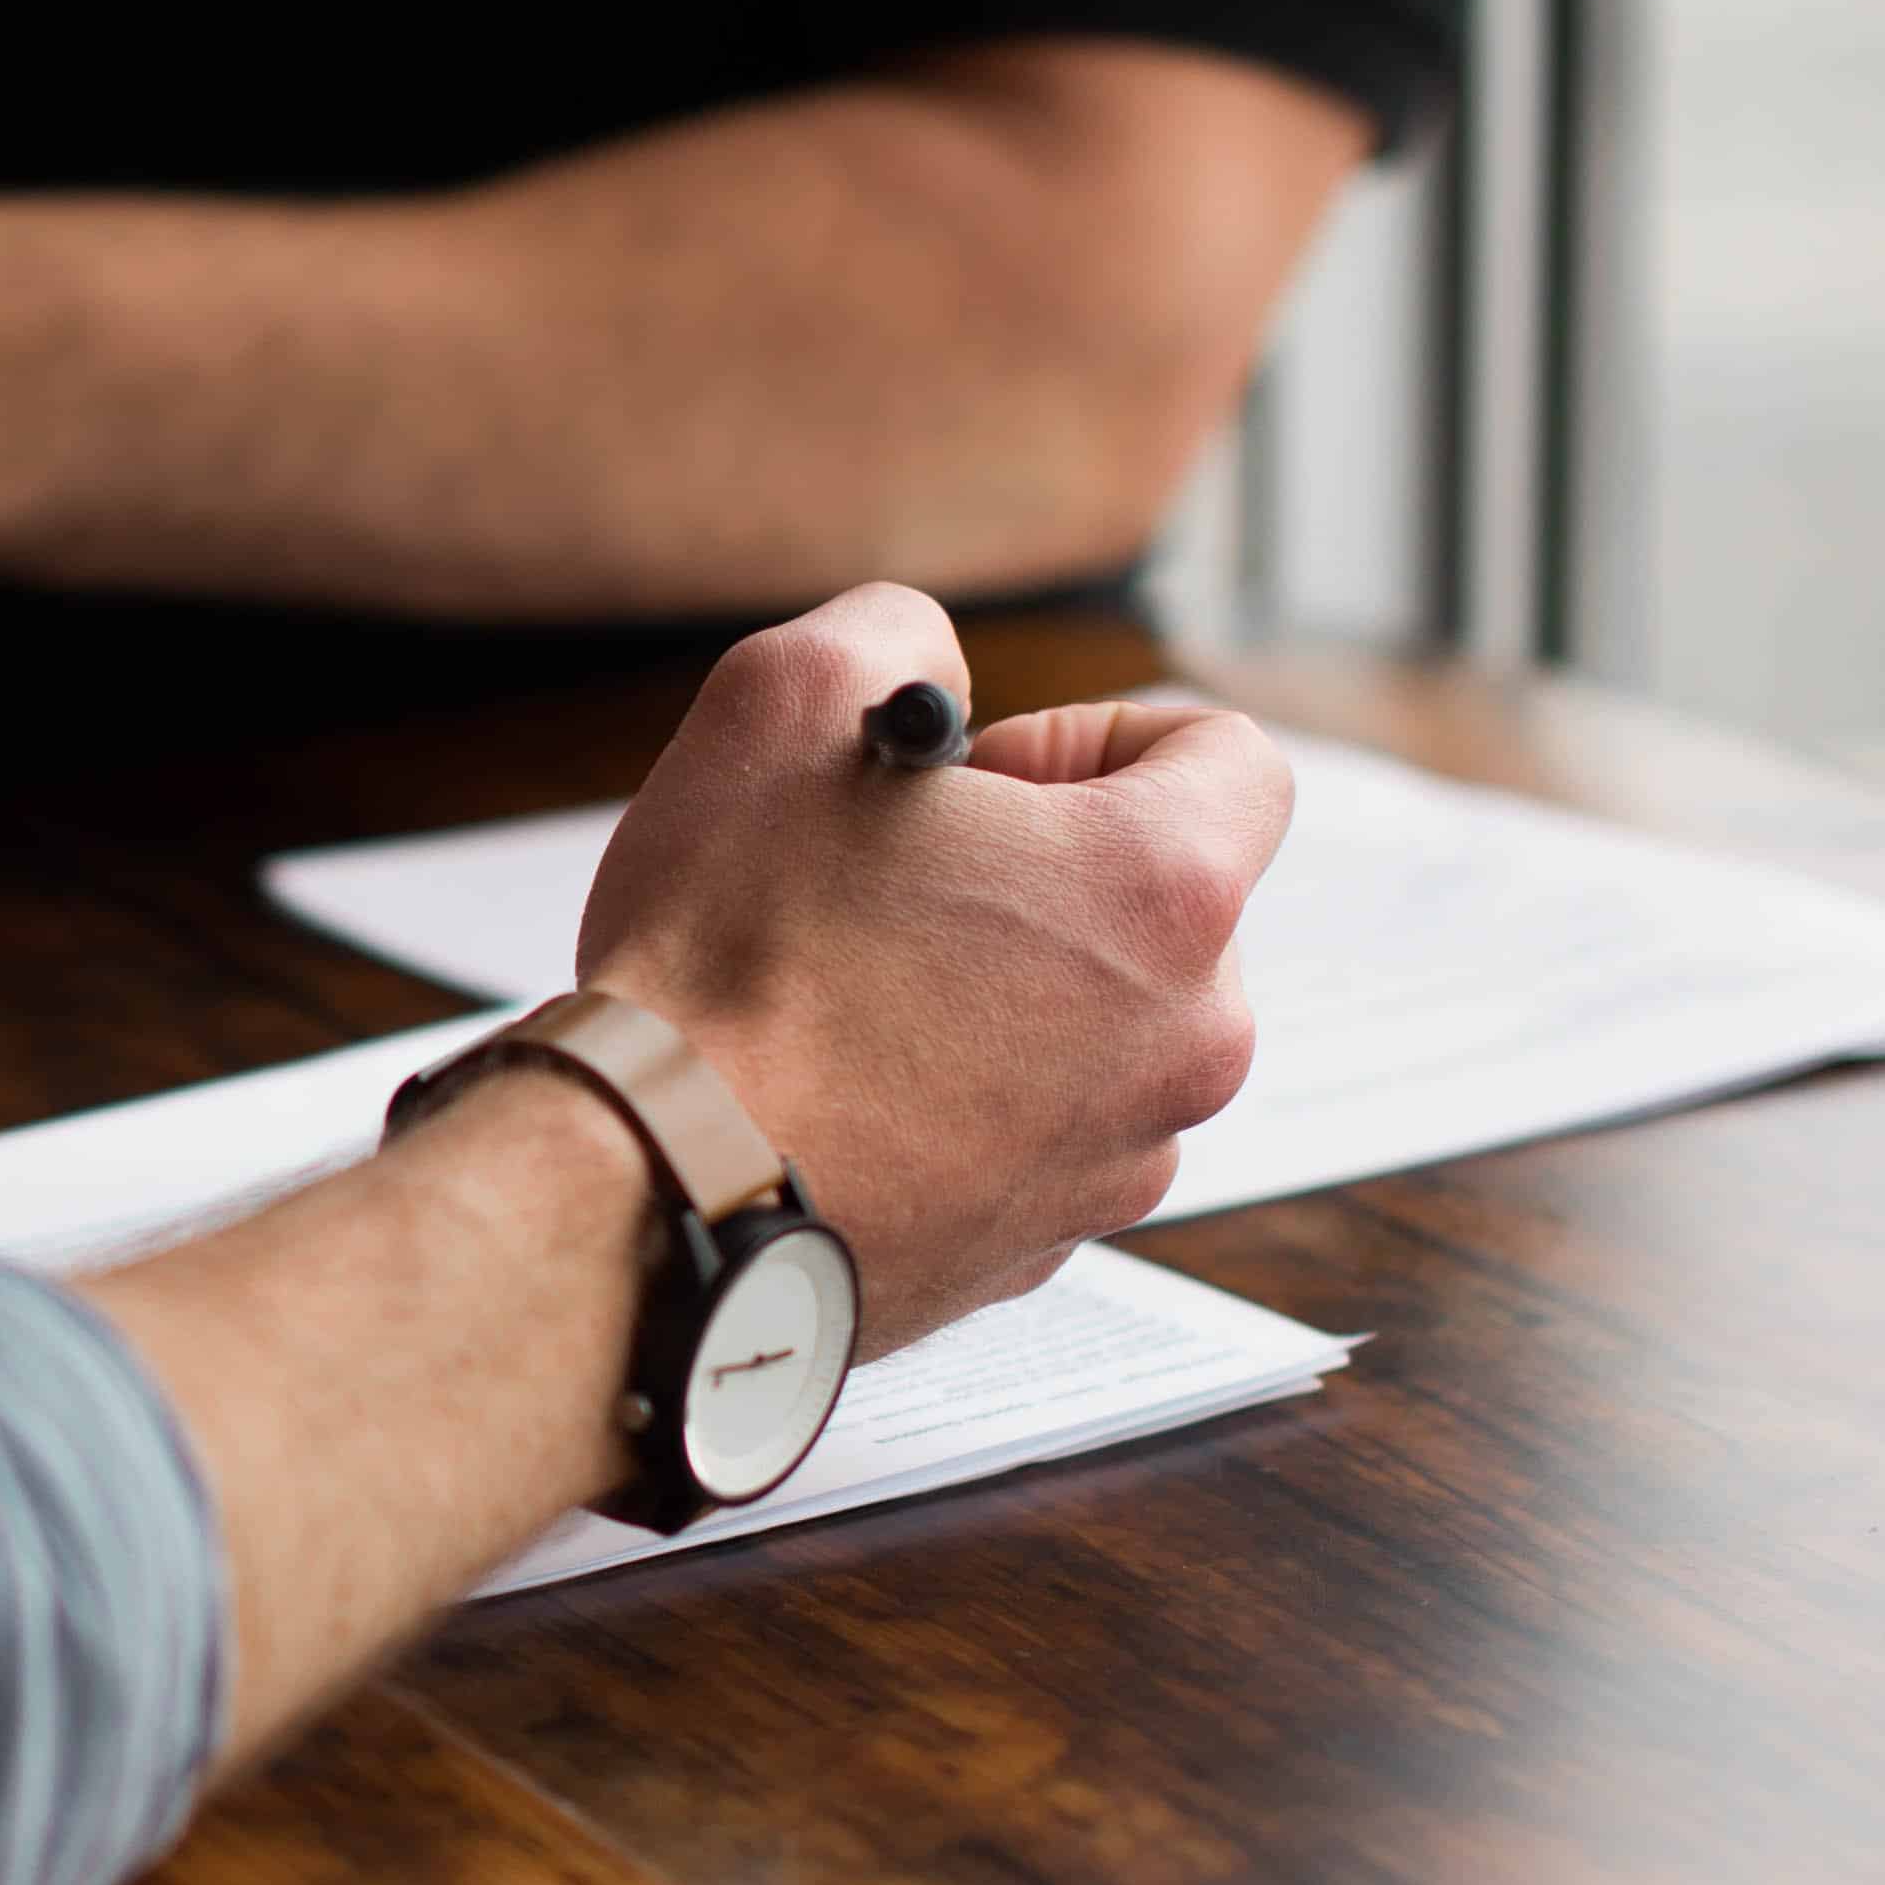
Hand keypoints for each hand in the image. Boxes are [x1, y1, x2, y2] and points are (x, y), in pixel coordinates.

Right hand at [577, 589, 1285, 1350]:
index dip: (1096, 737)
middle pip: (1163, 906)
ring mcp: (1120, 1161)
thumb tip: (929, 675)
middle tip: (896, 884)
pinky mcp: (1041, 1248)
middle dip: (1044, 875)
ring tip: (854, 994)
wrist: (654, 1193)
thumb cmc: (726, 957)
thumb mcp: (785, 701)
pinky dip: (962, 1101)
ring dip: (1003, 992)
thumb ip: (896, 636)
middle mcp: (1185, 1040)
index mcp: (1163, 892)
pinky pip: (1033, 1136)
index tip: (984, 780)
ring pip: (1097, 1029)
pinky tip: (841, 1089)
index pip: (1231, 759)